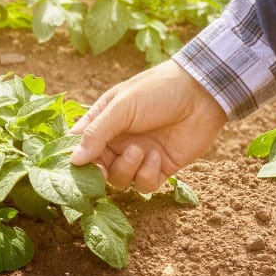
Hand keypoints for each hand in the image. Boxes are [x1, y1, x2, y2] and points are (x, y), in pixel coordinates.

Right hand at [69, 61, 227, 191]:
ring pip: (120, 180)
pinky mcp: (160, 168)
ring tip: (140, 150)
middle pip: (98, 170)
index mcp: (104, 122)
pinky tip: (157, 156)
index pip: (80, 146)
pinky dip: (147, 174)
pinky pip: (144, 184)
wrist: (201, 93)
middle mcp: (119, 142)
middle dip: (101, 171)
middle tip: (106, 165)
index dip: (75, 159)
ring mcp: (140, 156)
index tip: (76, 166)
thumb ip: (97, 132)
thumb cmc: (157, 90)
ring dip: (127, 169)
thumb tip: (74, 160)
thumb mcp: (122, 106)